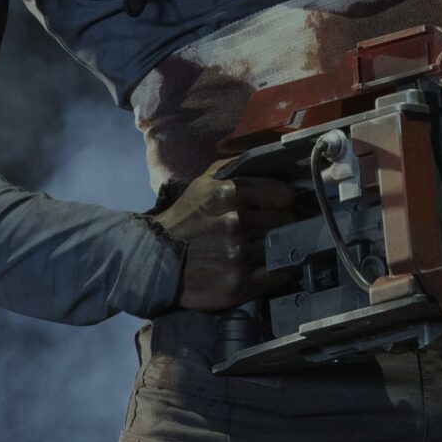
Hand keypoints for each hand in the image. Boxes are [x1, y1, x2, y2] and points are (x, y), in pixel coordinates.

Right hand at [152, 173, 301, 311]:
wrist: (155, 259)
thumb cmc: (186, 217)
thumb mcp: (205, 181)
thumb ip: (238, 166)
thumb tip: (271, 158)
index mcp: (230, 193)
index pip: (284, 195)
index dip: (282, 201)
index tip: (276, 207)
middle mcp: (236, 223)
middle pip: (286, 221)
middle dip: (279, 224)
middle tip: (267, 229)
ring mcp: (238, 255)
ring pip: (281, 247)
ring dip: (275, 247)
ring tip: (260, 247)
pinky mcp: (238, 284)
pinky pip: (277, 275)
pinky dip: (278, 271)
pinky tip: (267, 266)